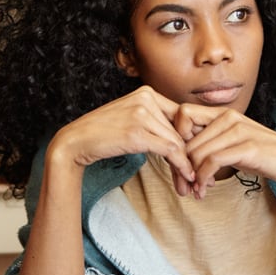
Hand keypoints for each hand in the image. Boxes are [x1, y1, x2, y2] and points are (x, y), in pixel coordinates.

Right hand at [52, 86, 196, 193]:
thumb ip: (156, 122)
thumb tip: (184, 140)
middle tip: (199, 175)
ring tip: (190, 182)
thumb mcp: (132, 118)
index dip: (193, 139)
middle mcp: (146, 98)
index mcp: (147, 92)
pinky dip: (181, 165)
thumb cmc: (104, 133)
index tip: (198, 158)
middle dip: (192, 155)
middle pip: (181, 130)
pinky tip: (185, 177)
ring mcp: (141, 114)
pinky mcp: (137, 132)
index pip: (181, 116)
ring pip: (178, 142)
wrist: (76, 140)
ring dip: (186, 165)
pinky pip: (169, 149)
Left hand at [171, 104, 275, 196]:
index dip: (176, 136)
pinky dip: (203, 178)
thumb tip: (180, 153)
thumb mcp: (230, 143)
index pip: (183, 113)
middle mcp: (228, 116)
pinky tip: (205, 190)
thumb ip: (208, 142)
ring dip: (192, 176)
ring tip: (197, 190)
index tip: (182, 158)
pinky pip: (211, 162)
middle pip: (186, 138)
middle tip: (185, 184)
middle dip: (181, 165)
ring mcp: (238, 130)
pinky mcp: (247, 147)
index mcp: (222, 113)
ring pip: (196, 152)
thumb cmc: (259, 155)